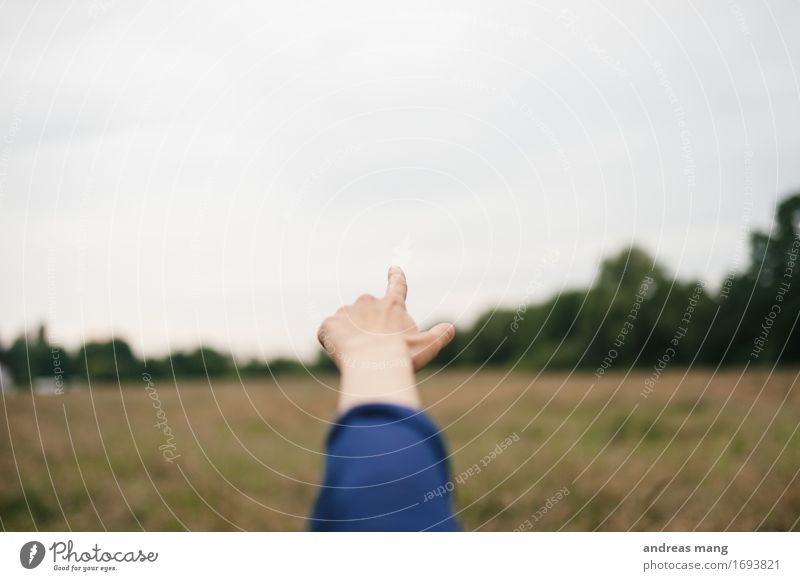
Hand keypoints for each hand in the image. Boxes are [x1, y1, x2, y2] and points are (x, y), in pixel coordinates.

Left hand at [317, 266, 454, 371]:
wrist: (374, 363)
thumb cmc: (402, 355)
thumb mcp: (428, 346)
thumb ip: (440, 335)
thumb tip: (450, 328)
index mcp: (392, 305)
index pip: (397, 286)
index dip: (396, 277)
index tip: (393, 268)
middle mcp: (368, 302)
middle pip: (367, 310)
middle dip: (368, 325)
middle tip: (374, 348)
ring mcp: (346, 311)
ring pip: (346, 322)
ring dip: (350, 334)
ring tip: (358, 355)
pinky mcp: (329, 324)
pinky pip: (327, 333)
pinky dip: (332, 342)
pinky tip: (341, 355)